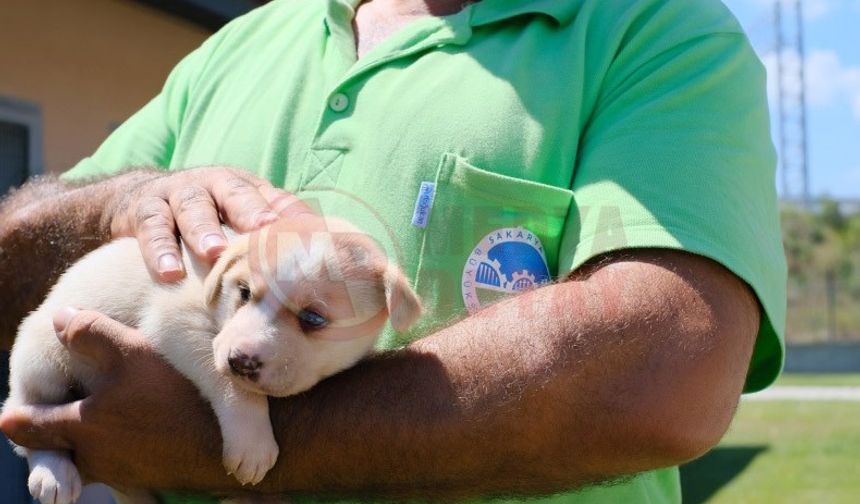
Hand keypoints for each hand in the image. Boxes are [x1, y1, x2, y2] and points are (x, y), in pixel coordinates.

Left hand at [0, 309, 235, 492]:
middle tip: (62, 405)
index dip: (17, 414)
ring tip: (107, 412)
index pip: (24, 426)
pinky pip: (119, 462)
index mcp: (78, 428)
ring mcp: (119, 472)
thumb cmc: (175, 398)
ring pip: (87, 456)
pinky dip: (119, 446)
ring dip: (89, 437)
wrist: (223, 446)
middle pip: (54, 447)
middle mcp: (91, 458)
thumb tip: (59, 317)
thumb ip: (92, 334)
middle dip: (54, 428)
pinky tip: (141, 425)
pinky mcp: (146, 476)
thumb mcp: (133, 354)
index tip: (14, 409)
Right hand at [107, 167, 309, 281]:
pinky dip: (160, 250)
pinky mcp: (143, 210)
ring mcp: (178, 194)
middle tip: (264, 230)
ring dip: (204, 231)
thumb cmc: (205, 217)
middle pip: (235, 194)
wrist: (136, 199)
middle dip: (250, 211)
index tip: (308, 233)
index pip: (273, 199)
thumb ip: (271, 236)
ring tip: (214, 254)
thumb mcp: (237, 219)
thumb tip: (317, 263)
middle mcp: (214, 184)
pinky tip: (169, 273)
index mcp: (245, 188)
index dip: (290, 214)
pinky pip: (152, 228)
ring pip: (192, 208)